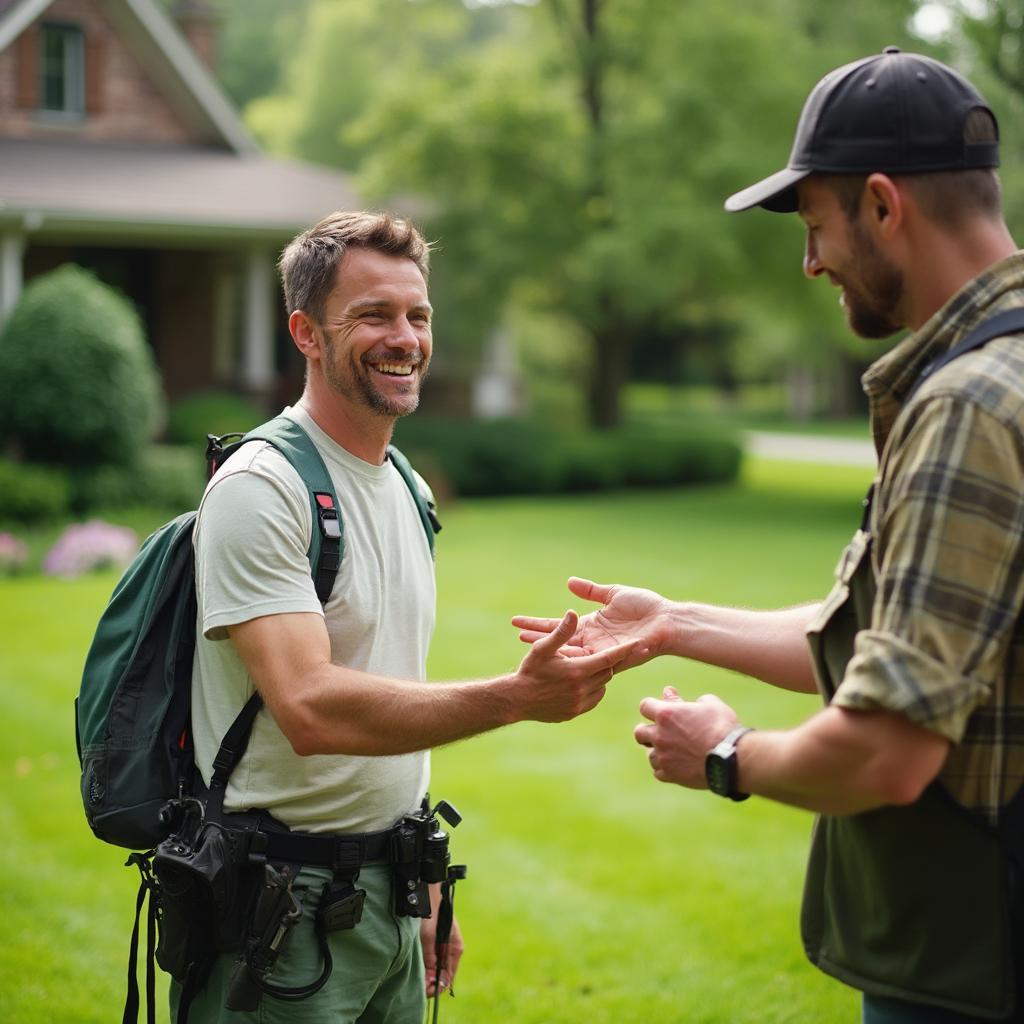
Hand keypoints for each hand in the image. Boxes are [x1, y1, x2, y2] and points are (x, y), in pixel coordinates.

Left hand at [421, 893, 462, 997]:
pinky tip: (418, 966)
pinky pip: (433, 961)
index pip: (448, 979)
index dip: (437, 987)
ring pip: (436, 969)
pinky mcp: (436, 943)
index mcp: (455, 950)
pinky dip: (426, 966)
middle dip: (431, 982)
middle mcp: (451, 950)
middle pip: (442, 975)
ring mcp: (444, 947)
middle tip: (418, 985)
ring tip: (416, 976)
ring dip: (427, 975)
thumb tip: (433, 982)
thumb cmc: (430, 912)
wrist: (427, 893)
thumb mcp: (429, 937)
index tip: (425, 989)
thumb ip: (431, 959)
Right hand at [512, 577, 670, 669]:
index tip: (516, 623)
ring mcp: (600, 654)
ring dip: (550, 651)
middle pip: (558, 643)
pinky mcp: (611, 662)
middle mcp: (592, 643)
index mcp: (590, 627)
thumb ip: (591, 591)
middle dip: (537, 640)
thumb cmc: (644, 607)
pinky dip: (572, 659)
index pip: (557, 626)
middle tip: (517, 640)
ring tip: (529, 648)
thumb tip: (569, 582)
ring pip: (569, 654)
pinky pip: (588, 662)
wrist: (667, 622)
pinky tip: (556, 657)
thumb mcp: (613, 594)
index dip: (537, 625)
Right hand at [512, 609, 637, 721]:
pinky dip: (593, 689)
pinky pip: (594, 699)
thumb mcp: (542, 648)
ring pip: (602, 685)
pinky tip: (583, 682)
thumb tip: (573, 612)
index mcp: (577, 670)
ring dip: (600, 675)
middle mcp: (582, 688)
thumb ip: (561, 631)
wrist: (516, 701)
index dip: (626, 650)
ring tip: (589, 666)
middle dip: (607, 661)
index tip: (641, 643)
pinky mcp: (575, 712)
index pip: (609, 658)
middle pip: (607, 671)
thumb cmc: (528, 670)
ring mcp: (580, 703)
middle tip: (602, 653)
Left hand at [634, 686, 737, 787]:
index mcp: (666, 714)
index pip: (645, 706)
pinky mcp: (670, 775)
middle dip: (648, 730)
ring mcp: (663, 756)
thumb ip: (686, 700)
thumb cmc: (723, 726)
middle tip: (660, 732)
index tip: (663, 709)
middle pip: (639, 732)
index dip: (653, 707)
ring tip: (672, 751)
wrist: (732, 758)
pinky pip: (658, 772)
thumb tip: (671, 694)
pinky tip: (676, 765)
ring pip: (649, 755)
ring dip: (658, 751)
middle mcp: (659, 735)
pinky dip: (665, 768)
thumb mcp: (709, 704)